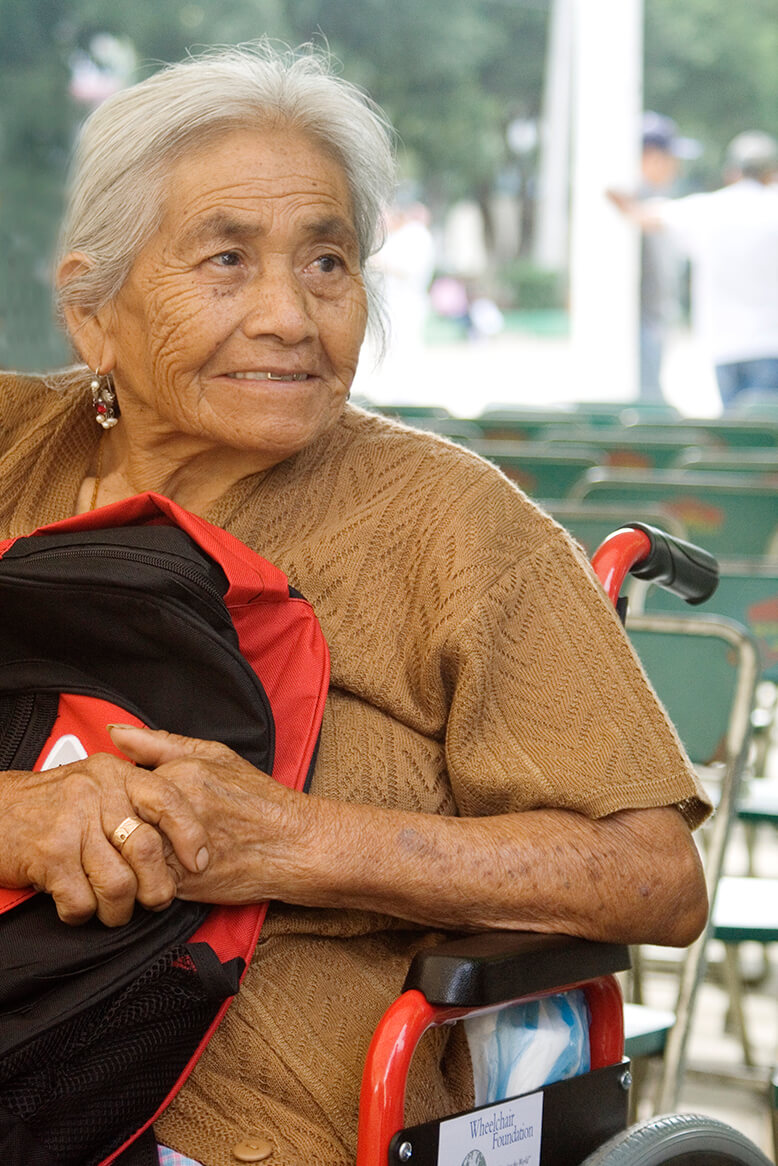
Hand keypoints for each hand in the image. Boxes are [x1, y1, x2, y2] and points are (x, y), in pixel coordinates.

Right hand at [0, 753, 209, 926]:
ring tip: (113, 909)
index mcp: (115, 774)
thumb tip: (190, 825)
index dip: (191, 834)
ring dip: (119, 910)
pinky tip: (77, 904)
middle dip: (157, 886)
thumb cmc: (53, 803)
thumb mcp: (98, 780)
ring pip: (119, 883)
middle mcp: (95, 794)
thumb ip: (138, 793)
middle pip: (146, 849)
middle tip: (154, 899)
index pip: (167, 799)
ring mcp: (71, 824)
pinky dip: (83, 914)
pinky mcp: (49, 856)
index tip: (201, 861)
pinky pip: (82, 902)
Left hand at [108, 725, 301, 904]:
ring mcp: (178, 847)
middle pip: (117, 818)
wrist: (294, 845)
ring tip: (135, 849)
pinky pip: (141, 882)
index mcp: (181, 775)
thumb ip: (161, 744)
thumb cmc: (258, 800)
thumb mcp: (215, 756)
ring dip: (124, 854)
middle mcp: (177, 810)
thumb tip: (116, 733)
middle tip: (124, 829)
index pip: (118, 782)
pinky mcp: (182, 882)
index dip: (116, 795)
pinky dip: (142, 878)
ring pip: (125, 852)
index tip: (123, 803)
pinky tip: (154, 868)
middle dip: (116, 826)